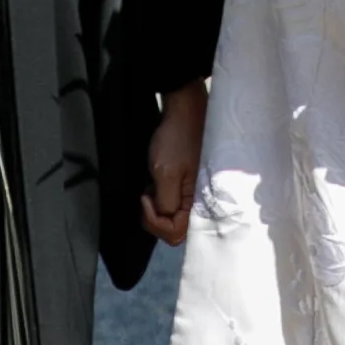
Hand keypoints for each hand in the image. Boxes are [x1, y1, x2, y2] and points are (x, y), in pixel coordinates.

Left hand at [141, 79, 208, 245]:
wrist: (183, 110)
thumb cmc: (175, 140)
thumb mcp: (166, 173)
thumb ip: (167, 204)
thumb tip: (166, 219)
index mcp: (197, 202)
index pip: (175, 233)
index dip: (155, 221)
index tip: (147, 198)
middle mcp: (197, 202)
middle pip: (173, 230)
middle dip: (154, 217)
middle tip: (148, 193)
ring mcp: (190, 194)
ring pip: (170, 218)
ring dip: (155, 207)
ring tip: (151, 186)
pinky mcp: (184, 186)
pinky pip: (170, 204)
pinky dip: (158, 198)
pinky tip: (154, 183)